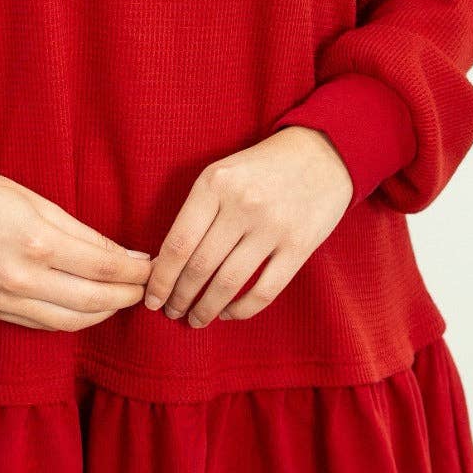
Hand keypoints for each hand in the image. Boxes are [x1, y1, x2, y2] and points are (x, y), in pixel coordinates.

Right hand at [0, 131, 152, 330]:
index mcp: (37, 242)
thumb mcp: (39, 202)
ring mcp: (4, 299)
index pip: (104, 267)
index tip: (151, 266)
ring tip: (121, 299)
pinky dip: (72, 319)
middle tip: (146, 288)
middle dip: (127, 296)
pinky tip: (87, 306)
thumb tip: (125, 257)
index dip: (135, 271)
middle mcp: (21, 278)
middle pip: (94, 301)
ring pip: (71, 322)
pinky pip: (43, 324)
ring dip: (103, 313)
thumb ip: (83, 234)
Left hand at [142, 126, 353, 327]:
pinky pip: (264, 290)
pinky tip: (228, 313)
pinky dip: (242, 310)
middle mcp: (242, 204)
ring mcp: (273, 226)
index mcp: (214, 183)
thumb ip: (197, 211)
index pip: (178, 243)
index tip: (151, 298)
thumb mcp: (222, 174)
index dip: (161, 279)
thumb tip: (166, 263)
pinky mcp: (299, 245)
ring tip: (196, 319)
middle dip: (179, 297)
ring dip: (206, 308)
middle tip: (172, 311)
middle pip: (199, 267)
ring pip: (228, 283)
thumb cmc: (261, 167)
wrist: (321, 153)